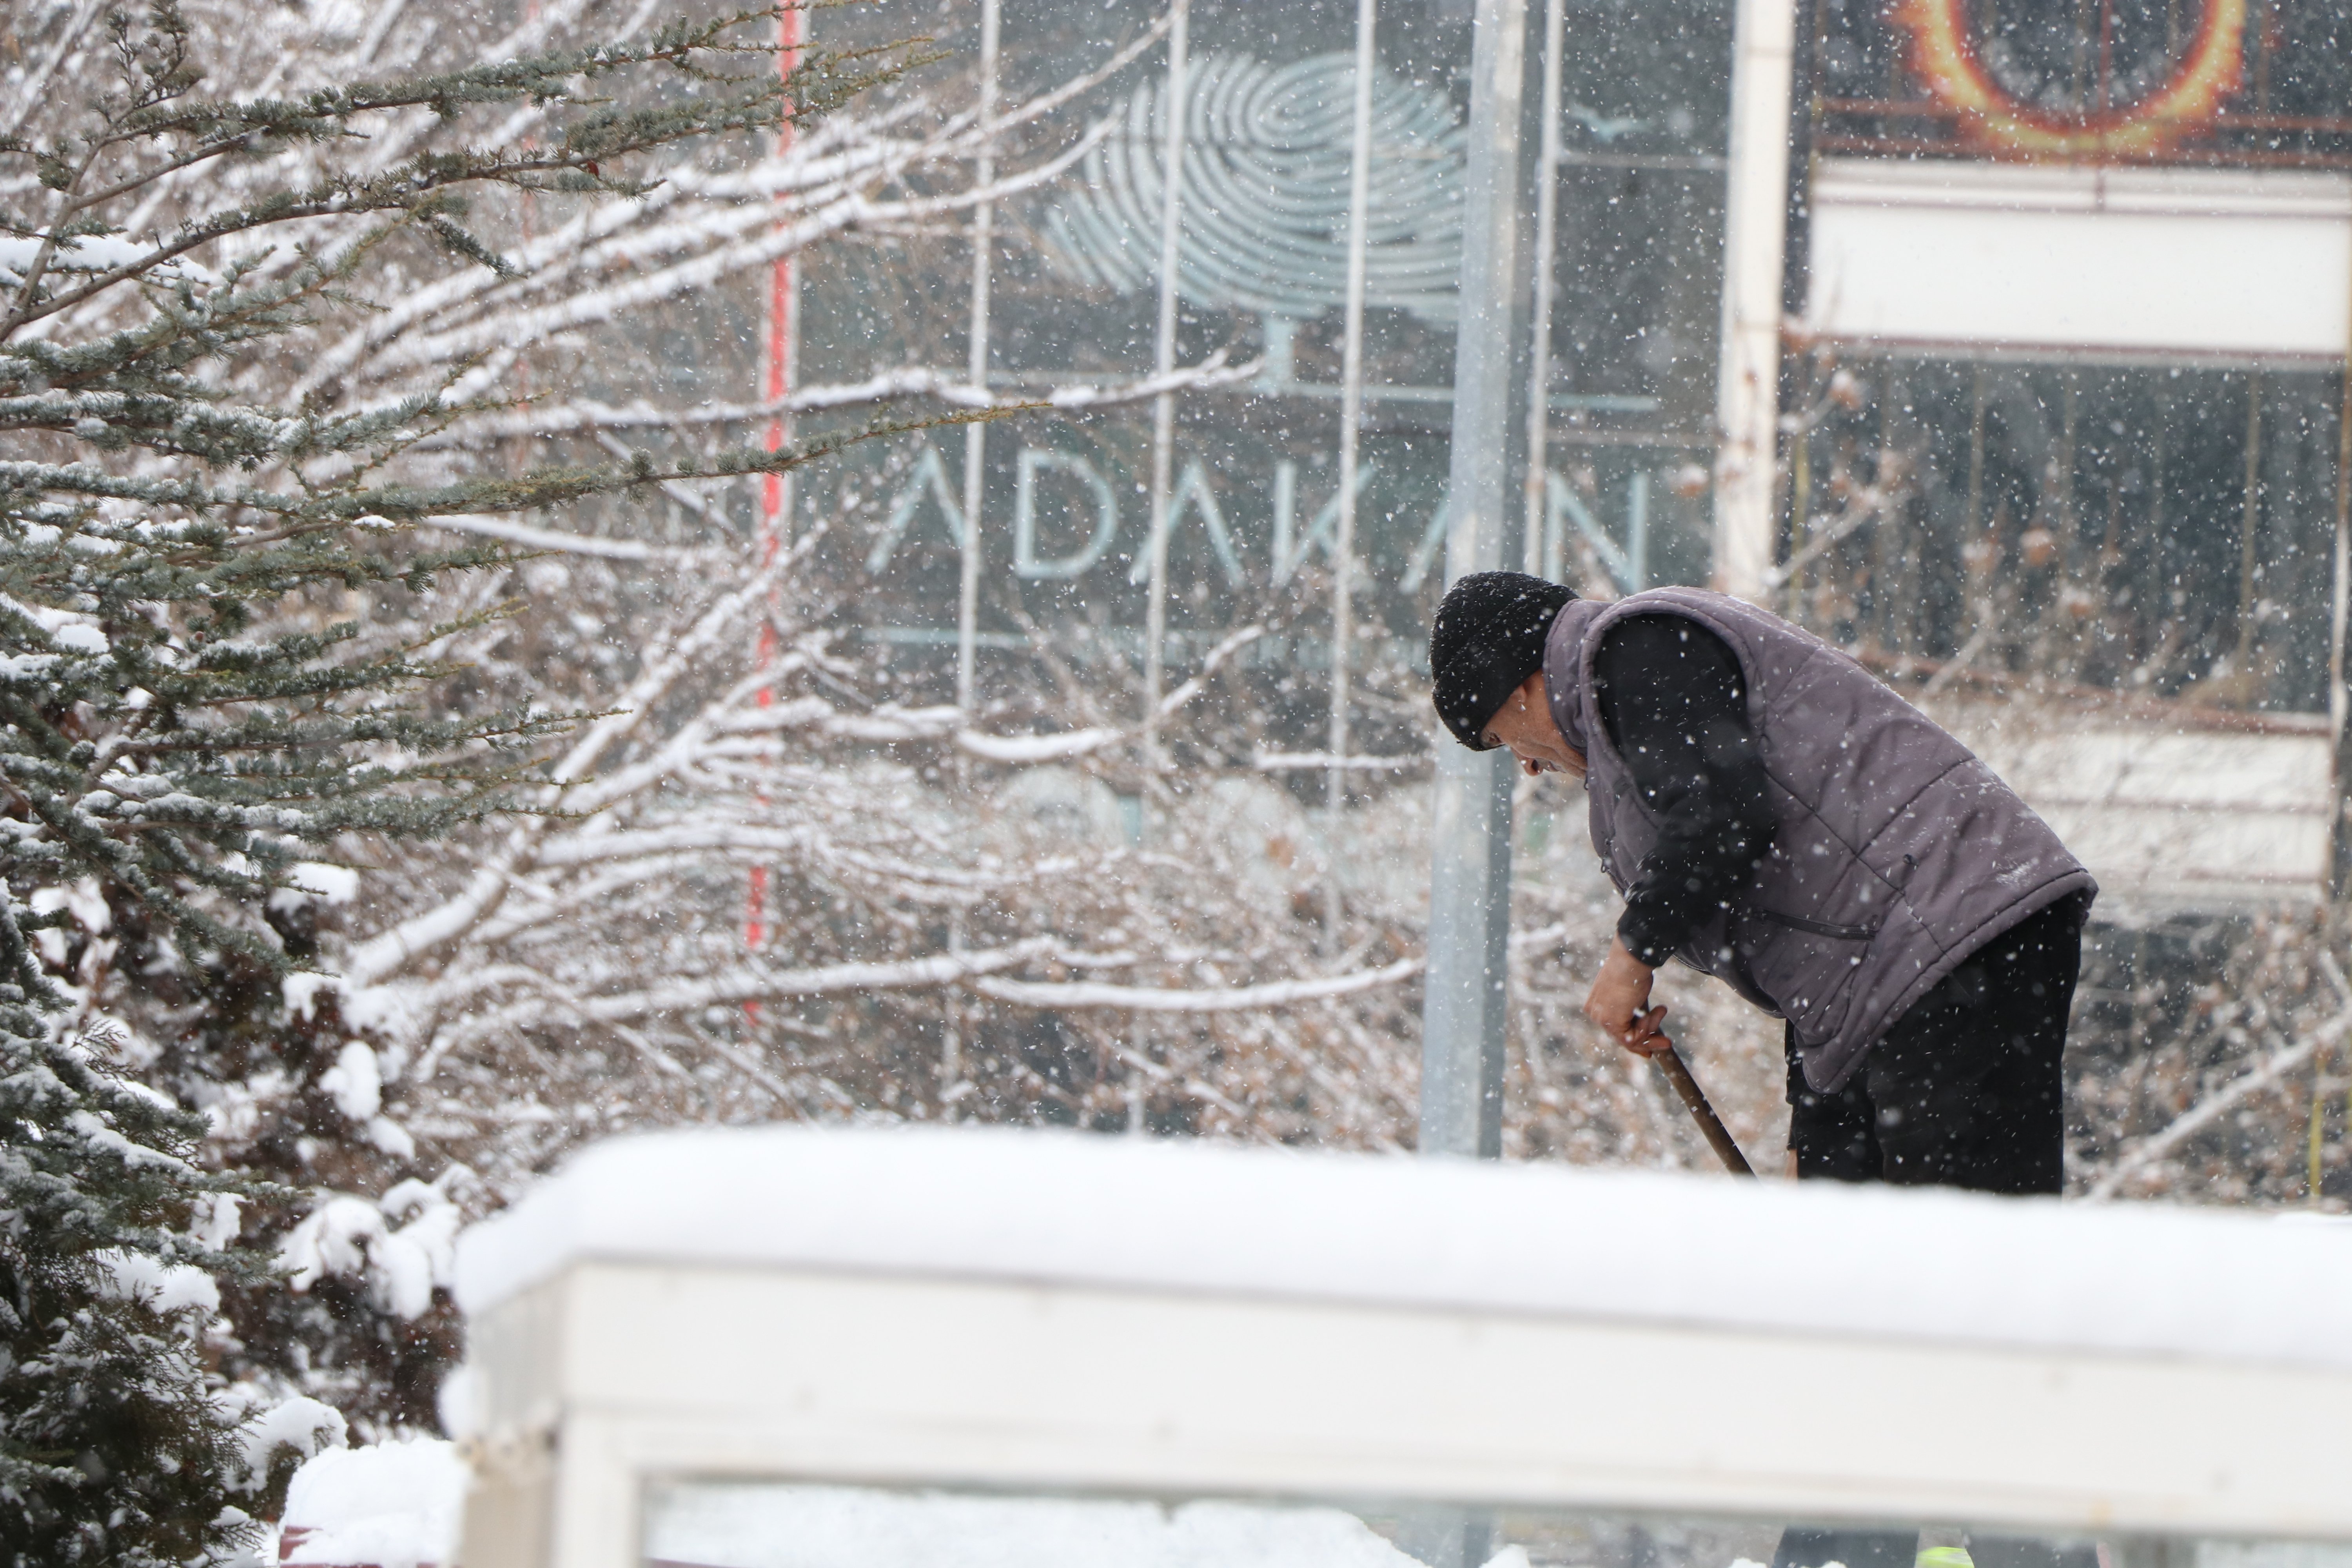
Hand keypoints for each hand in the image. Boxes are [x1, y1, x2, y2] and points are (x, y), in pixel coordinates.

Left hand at [1584, 936, 1671, 1056]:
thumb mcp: (1632, 992)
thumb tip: (1647, 1021)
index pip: (1615, 1030)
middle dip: (1647, 1041)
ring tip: (1662, 1010)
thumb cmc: (1633, 969)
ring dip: (1652, 1027)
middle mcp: (1595, 1013)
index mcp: (1597, 1004)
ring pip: (1630, 1040)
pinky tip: (1656, 1011)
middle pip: (1622, 1038)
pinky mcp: (1612, 1023)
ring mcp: (1602, 1019)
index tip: (1649, 1050)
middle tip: (1667, 1043)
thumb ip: (1634, 1009)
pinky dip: (1649, 1026)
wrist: (1630, 961)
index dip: (1634, 1040)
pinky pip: (1633, 1038)